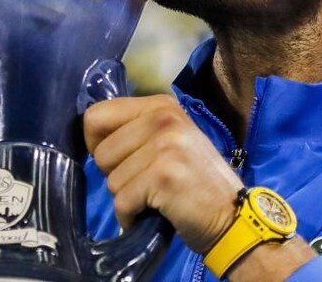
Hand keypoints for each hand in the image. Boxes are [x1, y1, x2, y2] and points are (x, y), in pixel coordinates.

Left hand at [83, 94, 243, 253]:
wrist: (231, 215)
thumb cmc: (195, 182)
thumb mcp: (169, 140)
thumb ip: (135, 130)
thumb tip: (89, 135)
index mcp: (161, 105)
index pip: (96, 116)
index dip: (97, 145)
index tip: (121, 161)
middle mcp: (163, 117)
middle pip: (101, 153)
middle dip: (116, 176)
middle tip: (148, 183)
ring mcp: (165, 145)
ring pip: (111, 180)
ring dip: (128, 198)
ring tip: (156, 197)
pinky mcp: (164, 175)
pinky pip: (123, 202)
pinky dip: (132, 217)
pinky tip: (155, 213)